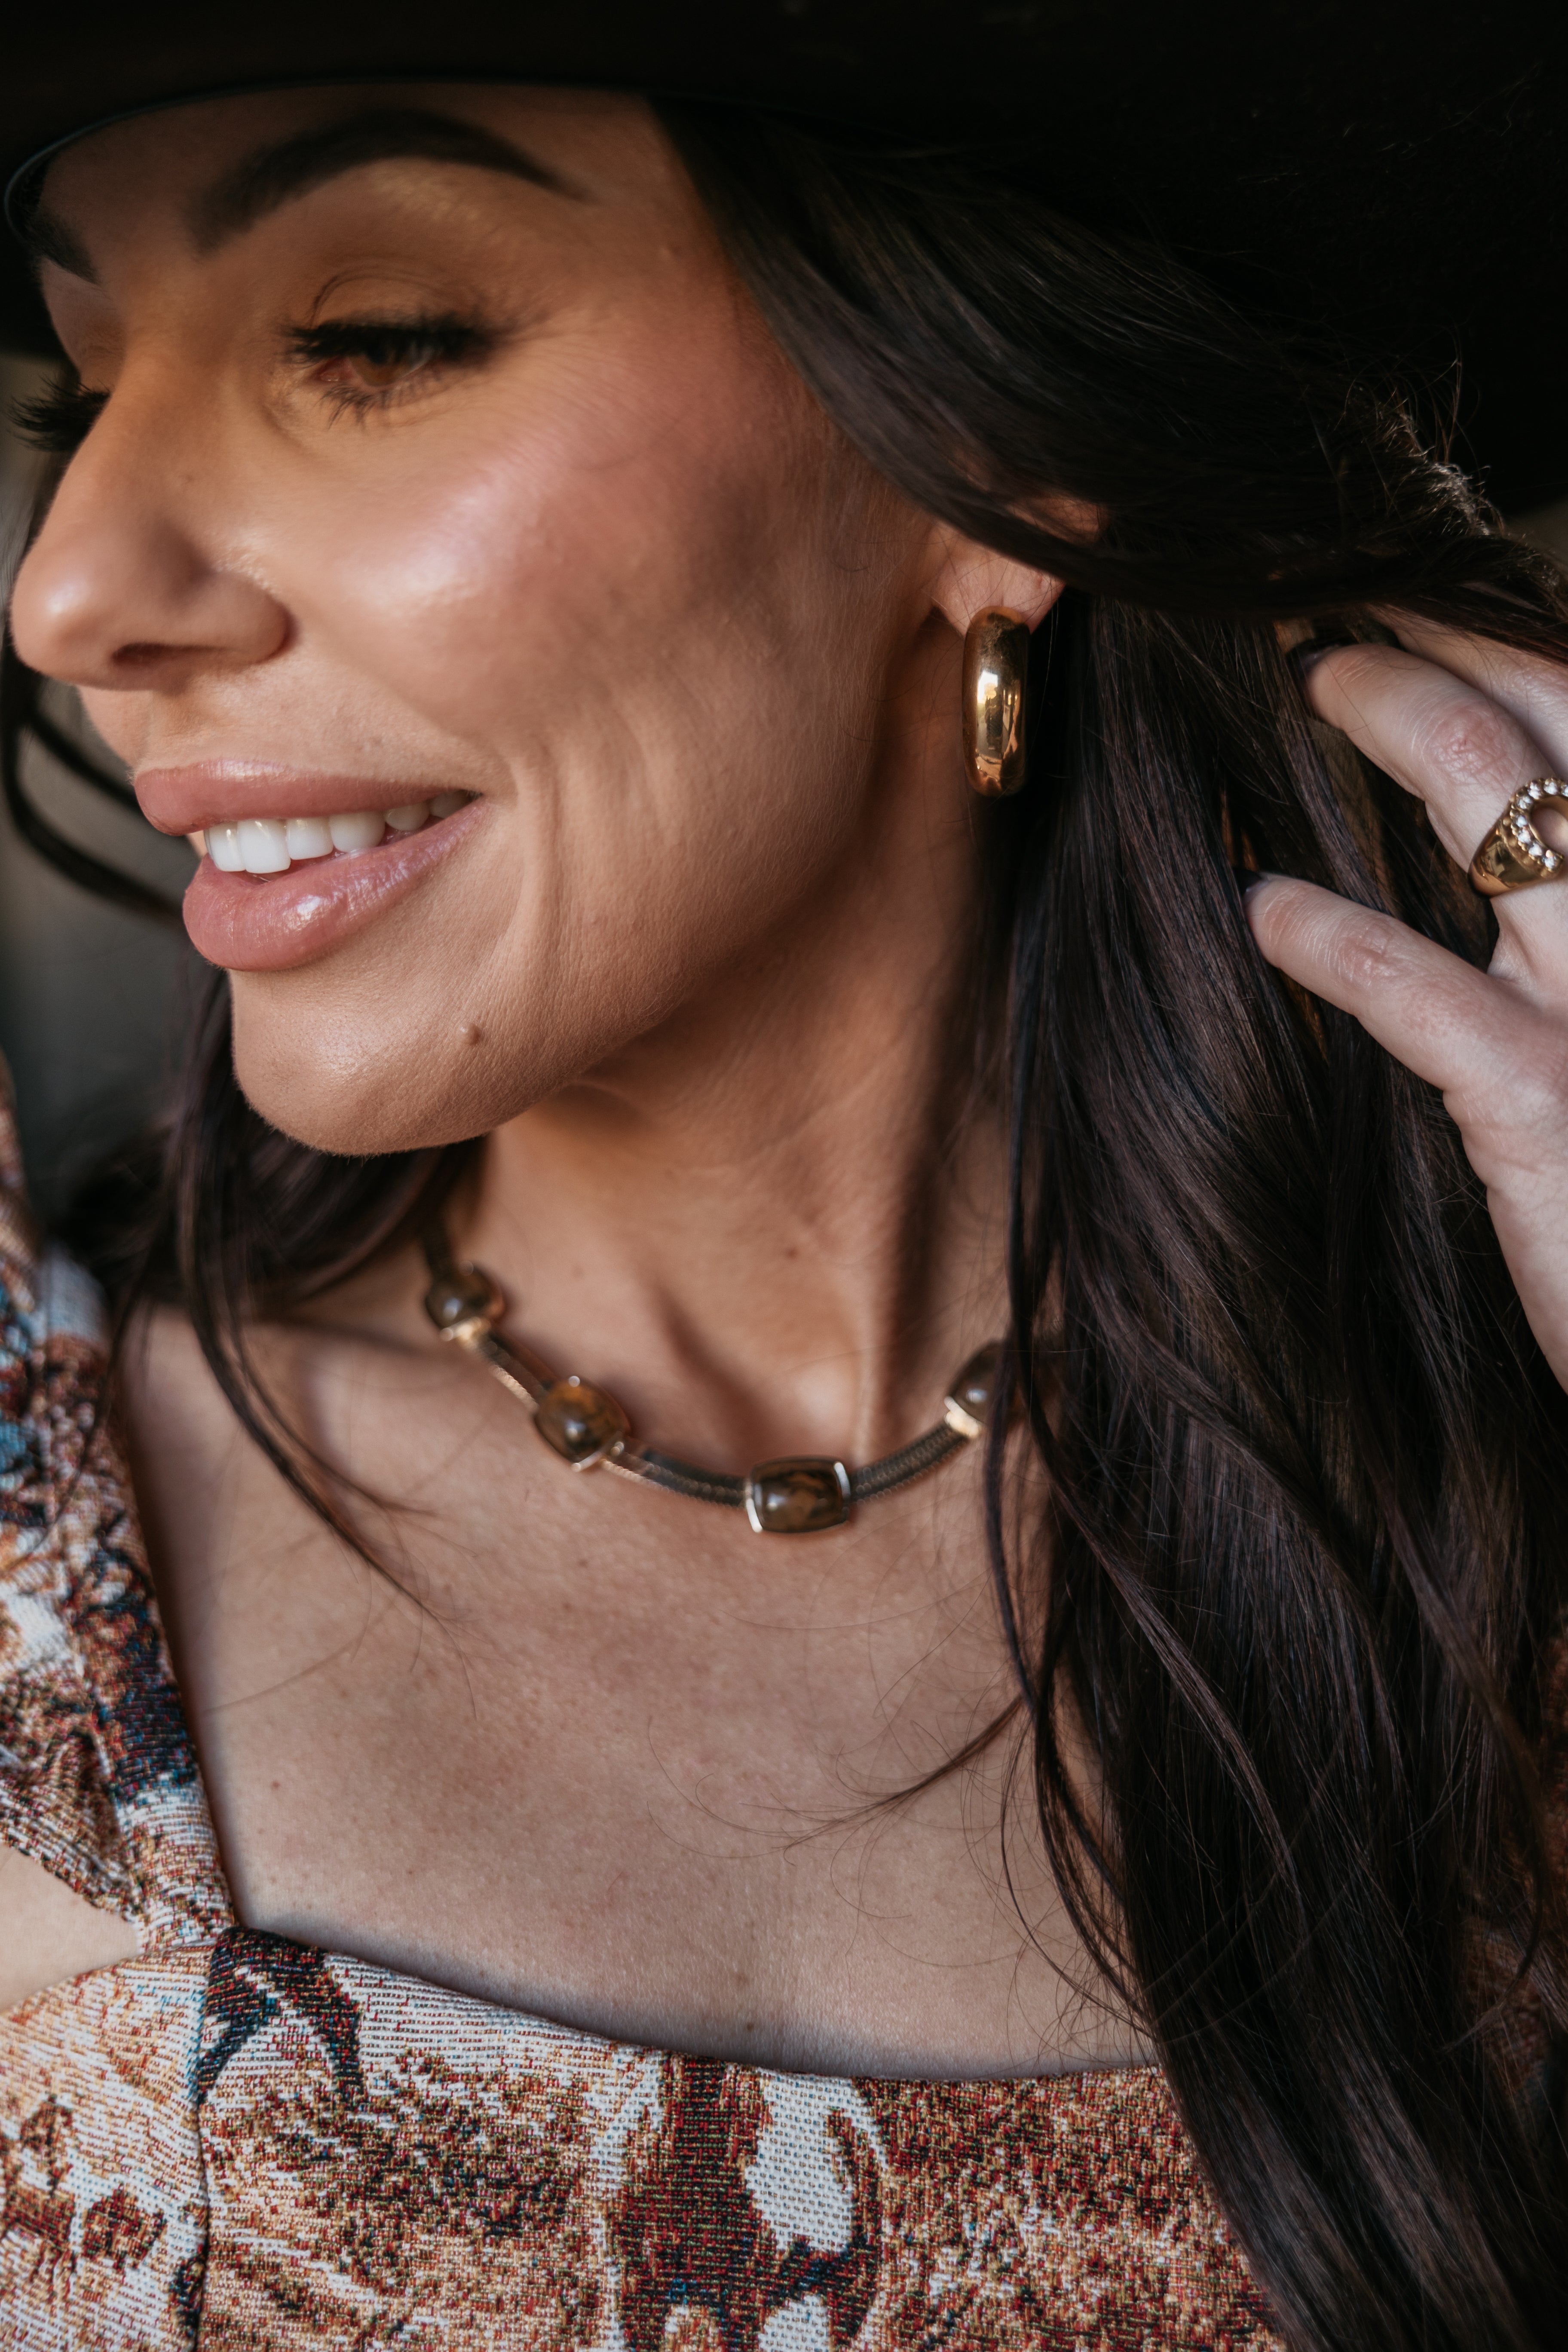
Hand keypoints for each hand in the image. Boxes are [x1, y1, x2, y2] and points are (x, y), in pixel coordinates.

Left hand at [1245, 622, 1567, 1389]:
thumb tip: (1511, 828)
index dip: (1521, 629)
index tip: (1433, 592)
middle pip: (1563, 702)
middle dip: (1449, 627)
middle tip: (1349, 604)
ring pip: (1494, 793)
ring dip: (1385, 710)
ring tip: (1308, 680)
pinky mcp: (1546, 1105)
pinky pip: (1412, 983)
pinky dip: (1319, 930)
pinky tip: (1259, 910)